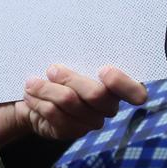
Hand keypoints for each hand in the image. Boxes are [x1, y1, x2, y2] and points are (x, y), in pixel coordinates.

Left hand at [0, 65, 146, 144]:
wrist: (33, 96)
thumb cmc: (57, 73)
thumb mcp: (69, 59)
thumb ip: (79, 55)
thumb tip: (76, 35)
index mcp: (115, 87)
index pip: (136, 92)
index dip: (123, 83)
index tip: (104, 70)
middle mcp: (108, 107)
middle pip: (96, 94)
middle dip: (70, 78)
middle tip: (51, 69)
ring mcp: (90, 122)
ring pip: (70, 102)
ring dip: (46, 89)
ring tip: (31, 83)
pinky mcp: (71, 132)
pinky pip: (55, 115)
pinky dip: (39, 102)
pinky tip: (30, 96)